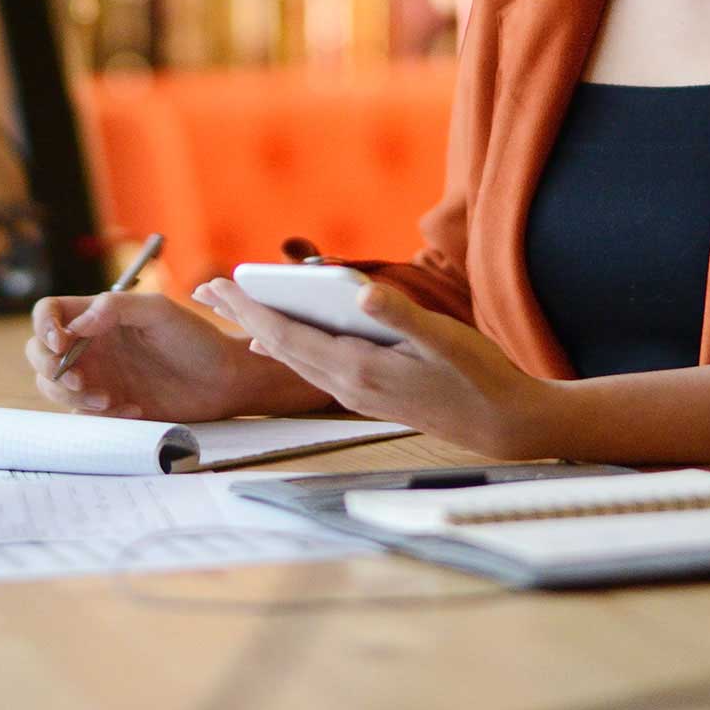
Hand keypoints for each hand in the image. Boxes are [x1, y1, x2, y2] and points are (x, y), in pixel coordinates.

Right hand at [24, 291, 308, 420]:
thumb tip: (76, 324)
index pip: (49, 312)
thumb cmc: (195, 338)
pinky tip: (133, 409)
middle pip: (38, 352)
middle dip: (50, 369)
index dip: (44, 327)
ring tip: (109, 400)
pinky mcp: (109, 405)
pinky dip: (99, 416)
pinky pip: (82, 414)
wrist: (224, 380)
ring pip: (54, 386)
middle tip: (79, 381)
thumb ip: (116, 307)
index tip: (60, 344)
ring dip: (72, 396)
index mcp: (98, 315)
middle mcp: (91, 344)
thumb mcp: (158, 311)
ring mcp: (98, 375)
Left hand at [191, 277, 557, 459]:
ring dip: (262, 330)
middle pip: (280, 347)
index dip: (250, 308)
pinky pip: (313, 367)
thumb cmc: (479, 377)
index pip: (288, 335)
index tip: (218, 285)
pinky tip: (282, 340)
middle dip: (243, 315)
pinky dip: (289, 346)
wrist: (503, 424)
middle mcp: (348, 386)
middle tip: (206, 288)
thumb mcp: (446, 340)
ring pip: (294, 359)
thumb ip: (403, 316)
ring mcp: (356, 394)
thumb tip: (363, 293)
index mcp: (358, 368)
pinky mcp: (368, 394)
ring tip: (235, 308)